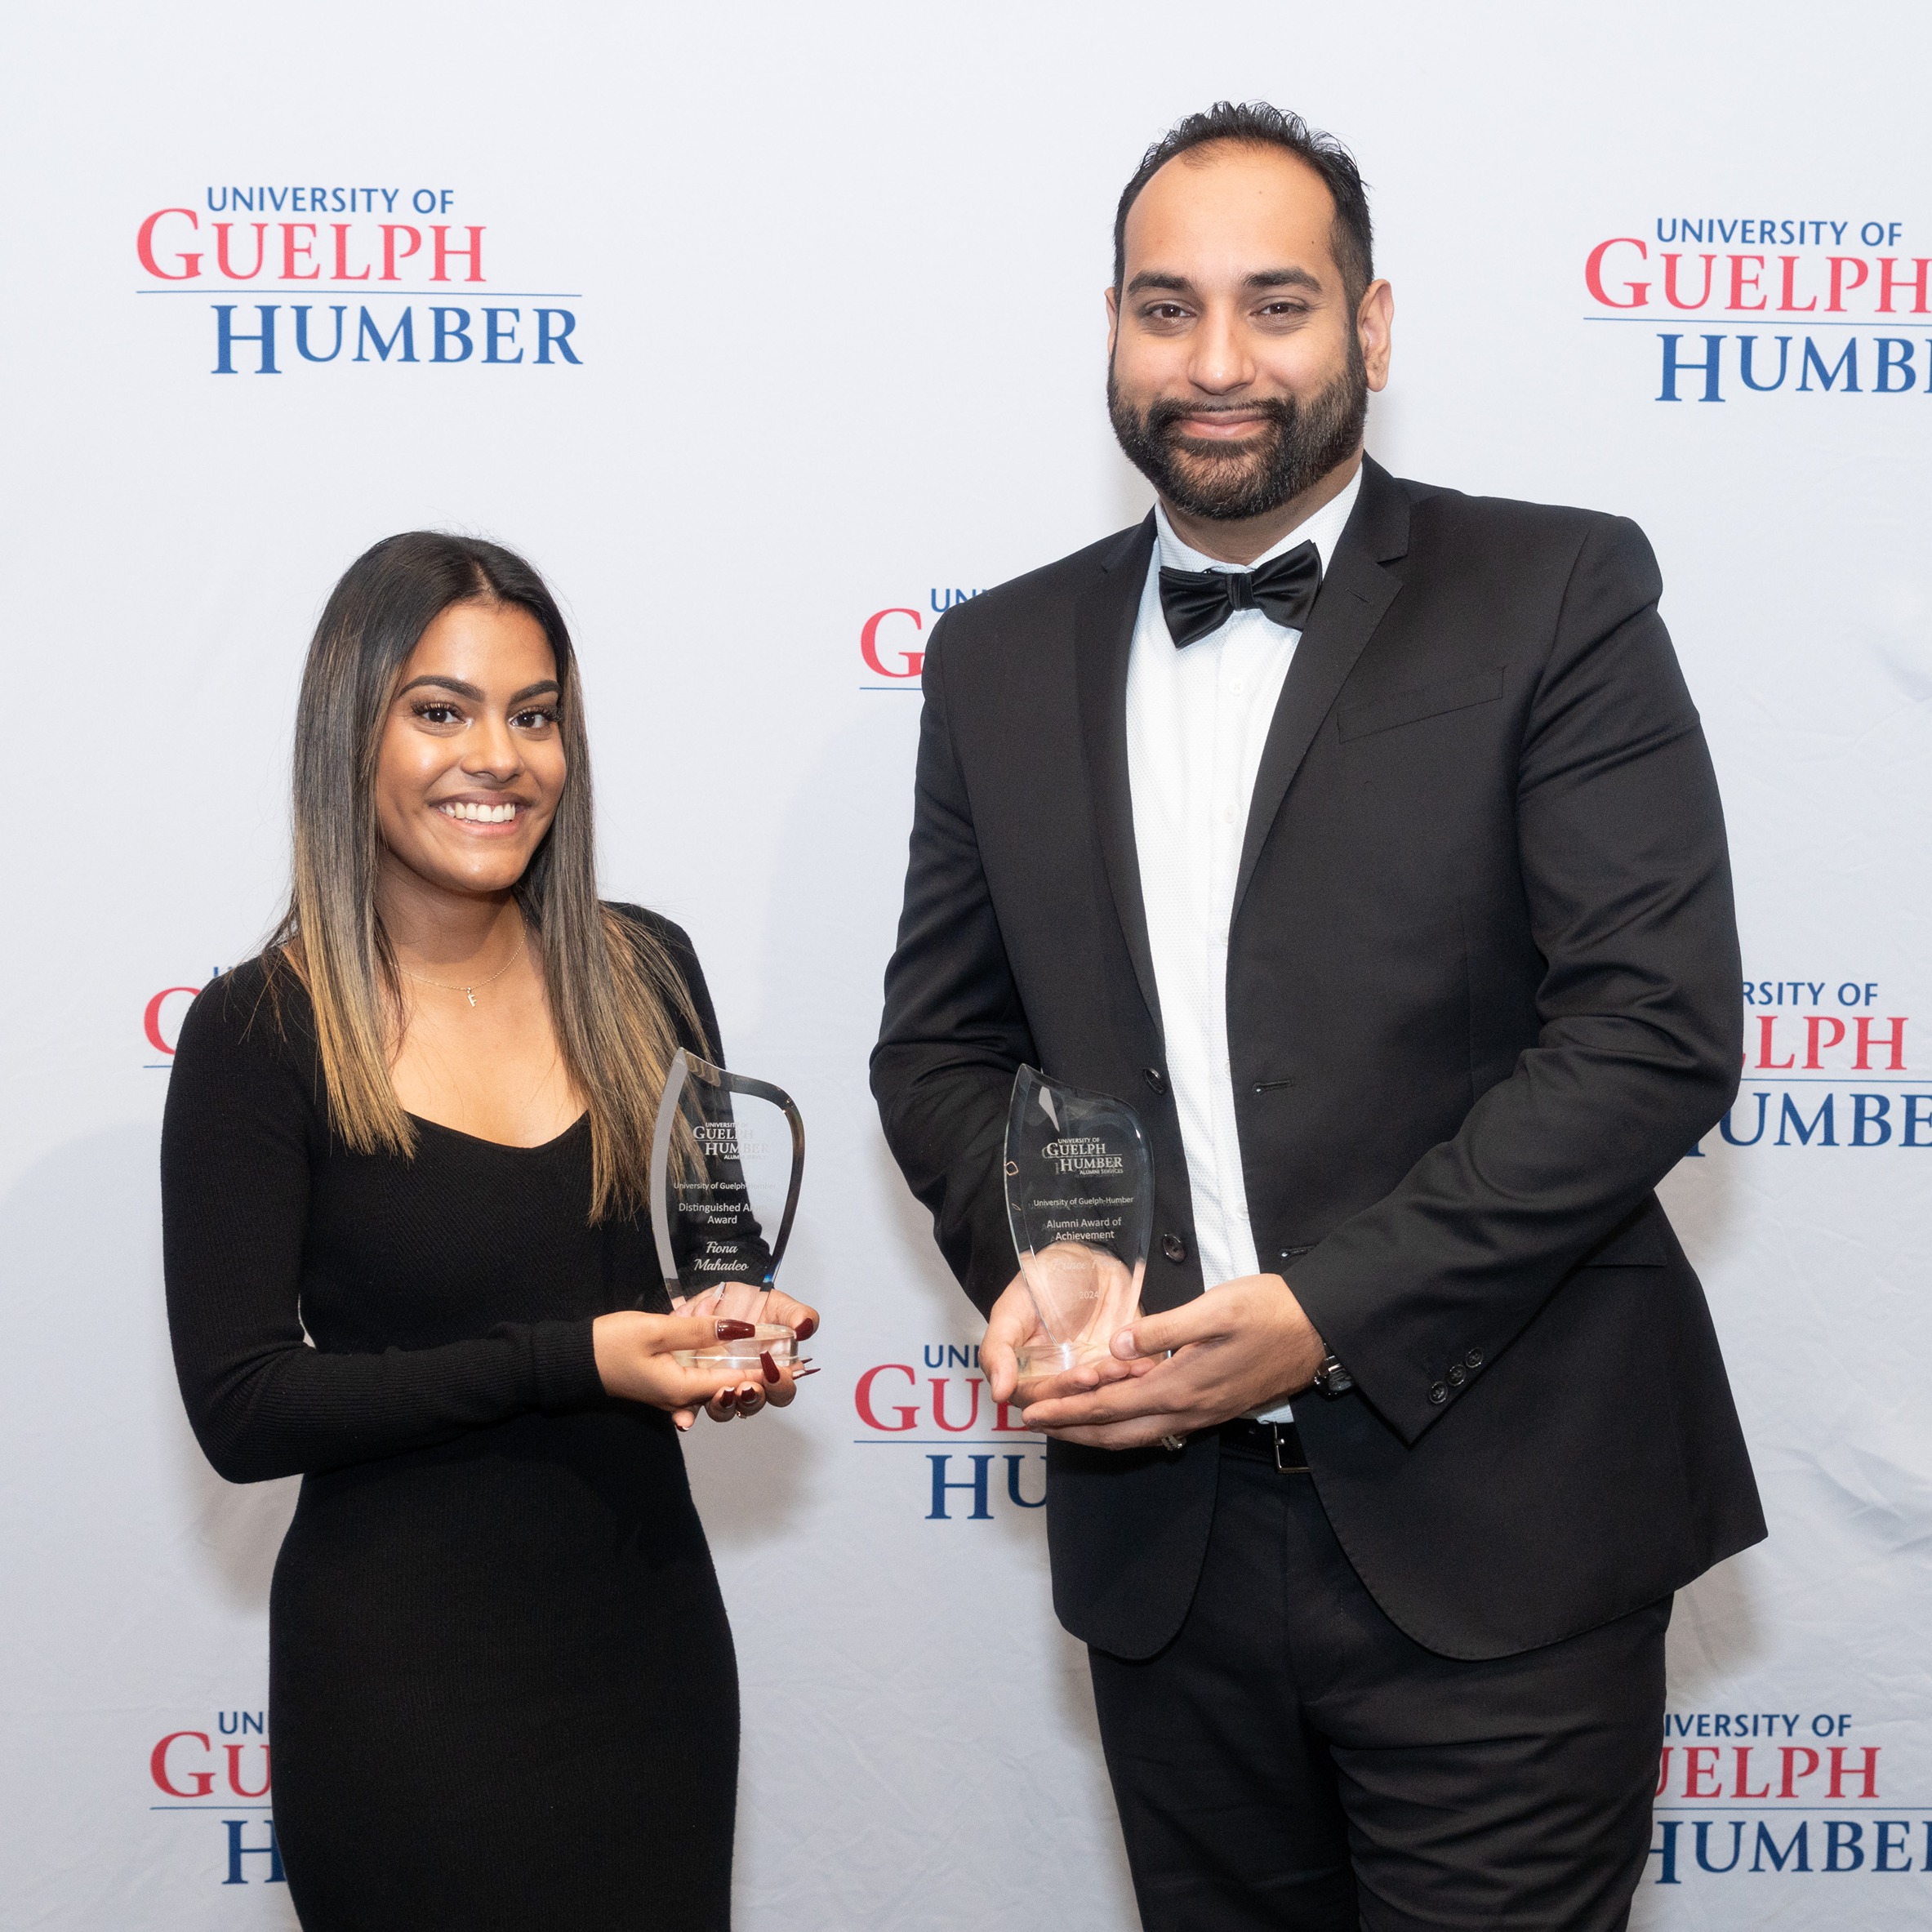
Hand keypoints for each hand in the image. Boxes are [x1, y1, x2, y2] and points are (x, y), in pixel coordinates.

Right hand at [592, 1310, 798, 1430]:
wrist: (574, 1359)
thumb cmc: (612, 1344)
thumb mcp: (657, 1330)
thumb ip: (698, 1330)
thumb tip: (739, 1329)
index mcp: (682, 1388)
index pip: (734, 1382)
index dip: (764, 1371)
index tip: (790, 1362)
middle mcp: (681, 1396)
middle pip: (729, 1389)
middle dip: (758, 1377)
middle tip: (786, 1359)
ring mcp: (673, 1391)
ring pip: (716, 1384)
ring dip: (741, 1374)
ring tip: (768, 1356)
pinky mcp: (666, 1380)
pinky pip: (700, 1379)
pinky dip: (720, 1370)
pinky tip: (735, 1359)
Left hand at [699, 1287, 820, 1425]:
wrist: (716, 1296)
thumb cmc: (752, 1303)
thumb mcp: (779, 1304)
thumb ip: (798, 1314)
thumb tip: (806, 1327)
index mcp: (771, 1369)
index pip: (781, 1390)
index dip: (780, 1387)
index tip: (775, 1373)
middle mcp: (745, 1381)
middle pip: (753, 1404)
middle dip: (751, 1399)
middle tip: (747, 1387)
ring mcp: (718, 1383)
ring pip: (723, 1409)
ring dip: (724, 1406)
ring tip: (722, 1393)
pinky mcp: (692, 1381)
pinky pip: (689, 1404)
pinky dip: (687, 1414)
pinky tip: (685, 1416)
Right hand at [980, 1271, 1139, 1408]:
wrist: (1078, 1260)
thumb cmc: (1039, 1282)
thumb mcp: (1010, 1311)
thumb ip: (997, 1352)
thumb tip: (999, 1393)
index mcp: (1028, 1376)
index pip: (1041, 1398)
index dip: (1061, 1391)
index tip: (1083, 1377)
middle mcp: (1058, 1380)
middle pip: (1073, 1402)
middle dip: (1091, 1389)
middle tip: (1103, 1372)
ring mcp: (1088, 1374)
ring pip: (1102, 1395)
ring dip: (1115, 1384)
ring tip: (1127, 1368)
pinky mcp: (1116, 1365)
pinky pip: (1126, 1380)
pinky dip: (1134, 1376)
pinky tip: (1143, 1365)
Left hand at [1018, 1273, 1326, 1449]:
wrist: (1319, 1331)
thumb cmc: (1268, 1311)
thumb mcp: (1215, 1308)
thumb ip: (1163, 1329)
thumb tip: (1117, 1345)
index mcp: (1180, 1387)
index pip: (1108, 1407)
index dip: (1065, 1411)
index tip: (1029, 1411)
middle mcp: (1186, 1410)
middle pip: (1114, 1432)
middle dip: (1068, 1429)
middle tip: (1029, 1421)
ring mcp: (1200, 1413)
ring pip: (1133, 1433)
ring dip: (1091, 1430)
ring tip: (1058, 1420)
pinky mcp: (1209, 1407)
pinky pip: (1153, 1423)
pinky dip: (1121, 1422)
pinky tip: (1109, 1409)